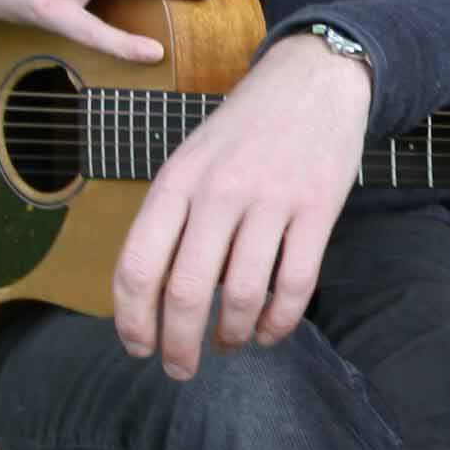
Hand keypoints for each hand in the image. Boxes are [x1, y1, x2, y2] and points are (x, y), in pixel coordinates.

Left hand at [111, 34, 369, 377]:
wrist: (313, 79)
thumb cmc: (245, 129)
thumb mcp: (191, 159)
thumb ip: (172, 217)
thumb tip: (154, 296)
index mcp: (176, 181)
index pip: (136, 265)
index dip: (131, 320)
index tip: (137, 349)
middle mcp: (218, 192)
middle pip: (185, 291)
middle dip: (178, 345)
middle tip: (181, 370)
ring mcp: (271, 201)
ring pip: (241, 295)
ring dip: (231, 336)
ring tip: (229, 345)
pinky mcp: (318, 210)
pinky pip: (295, 286)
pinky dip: (279, 322)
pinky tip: (269, 332)